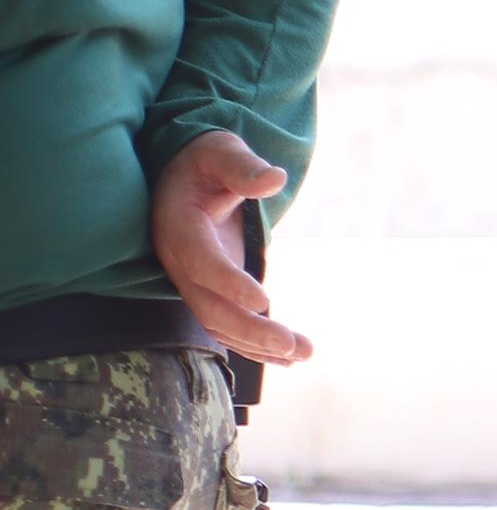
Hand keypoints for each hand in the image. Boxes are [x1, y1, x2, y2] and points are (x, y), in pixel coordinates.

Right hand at [149, 130, 308, 364]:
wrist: (184, 175)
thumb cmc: (206, 160)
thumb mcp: (221, 151)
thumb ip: (243, 167)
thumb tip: (275, 178)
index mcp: (179, 227)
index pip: (199, 262)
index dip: (227, 283)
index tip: (262, 300)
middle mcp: (180, 261)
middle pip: (207, 306)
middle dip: (249, 329)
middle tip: (294, 345)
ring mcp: (193, 281)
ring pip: (218, 324)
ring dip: (259, 345)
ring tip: (305, 353)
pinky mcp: (209, 291)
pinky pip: (227, 325)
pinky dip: (255, 344)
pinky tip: (290, 357)